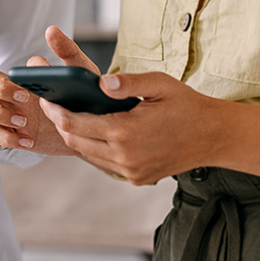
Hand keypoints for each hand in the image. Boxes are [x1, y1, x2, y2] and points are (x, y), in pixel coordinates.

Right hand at [0, 26, 100, 154]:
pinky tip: (28, 140)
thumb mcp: (80, 71)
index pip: (0, 70)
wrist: (92, 129)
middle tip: (22, 99)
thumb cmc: (83, 96)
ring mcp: (10, 113)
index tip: (29, 89)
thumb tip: (51, 30)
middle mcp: (11, 93)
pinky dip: (8, 138)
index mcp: (23, 77)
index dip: (10, 79)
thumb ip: (66, 50)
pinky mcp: (15, 134)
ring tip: (24, 122)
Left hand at [40, 71, 223, 185]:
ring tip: (68, 117)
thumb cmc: (186, 105)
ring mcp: (131, 171)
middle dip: (61, 124)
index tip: (45, 99)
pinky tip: (92, 132)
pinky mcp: (137, 178)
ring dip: (75, 137)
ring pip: (88, 155)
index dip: (56, 112)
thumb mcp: (160, 84)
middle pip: (76, 141)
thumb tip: (100, 83)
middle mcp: (125, 157)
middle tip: (52, 106)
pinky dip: (93, 149)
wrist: (214, 136)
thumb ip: (128, 81)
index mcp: (126, 132)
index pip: (76, 124)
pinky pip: (104, 164)